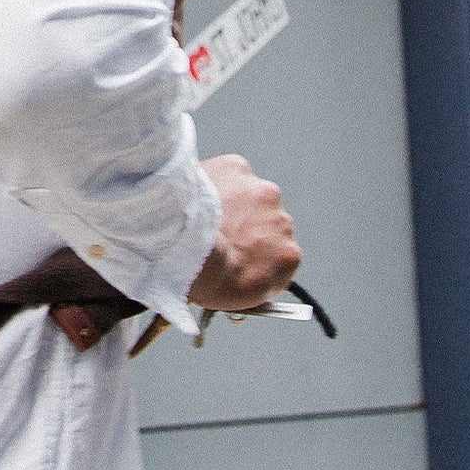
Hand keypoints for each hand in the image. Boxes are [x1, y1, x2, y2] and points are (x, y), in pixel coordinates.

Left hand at [189, 154, 300, 310]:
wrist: (180, 247)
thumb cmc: (202, 278)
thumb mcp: (234, 301)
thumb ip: (250, 286)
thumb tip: (246, 283)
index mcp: (289, 257)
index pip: (277, 256)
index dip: (255, 256)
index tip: (238, 258)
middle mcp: (283, 222)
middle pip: (264, 224)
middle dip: (244, 229)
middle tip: (215, 238)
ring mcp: (262, 193)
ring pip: (248, 197)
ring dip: (232, 204)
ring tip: (202, 217)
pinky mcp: (239, 169)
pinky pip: (229, 174)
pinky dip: (217, 182)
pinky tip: (198, 196)